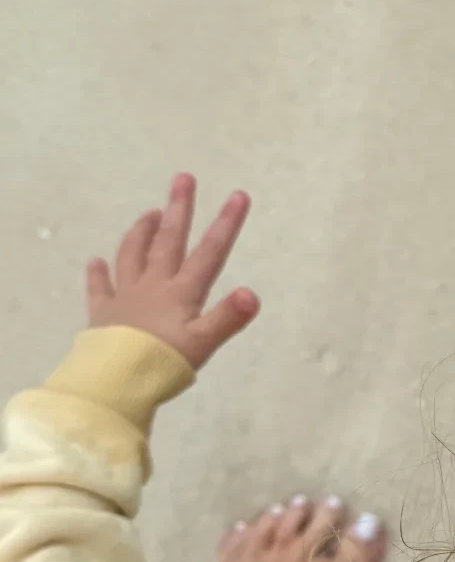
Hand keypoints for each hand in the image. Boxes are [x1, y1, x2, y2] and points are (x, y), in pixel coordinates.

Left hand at [86, 173, 259, 369]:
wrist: (115, 382)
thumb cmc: (162, 364)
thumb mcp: (203, 344)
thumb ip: (228, 318)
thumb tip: (252, 293)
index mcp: (181, 292)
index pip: (209, 253)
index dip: (226, 224)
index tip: (238, 195)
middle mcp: (153, 286)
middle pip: (168, 241)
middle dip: (179, 209)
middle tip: (183, 179)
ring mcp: (125, 296)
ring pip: (133, 255)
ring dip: (142, 232)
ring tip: (149, 213)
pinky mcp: (102, 313)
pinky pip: (99, 288)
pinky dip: (98, 274)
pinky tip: (95, 261)